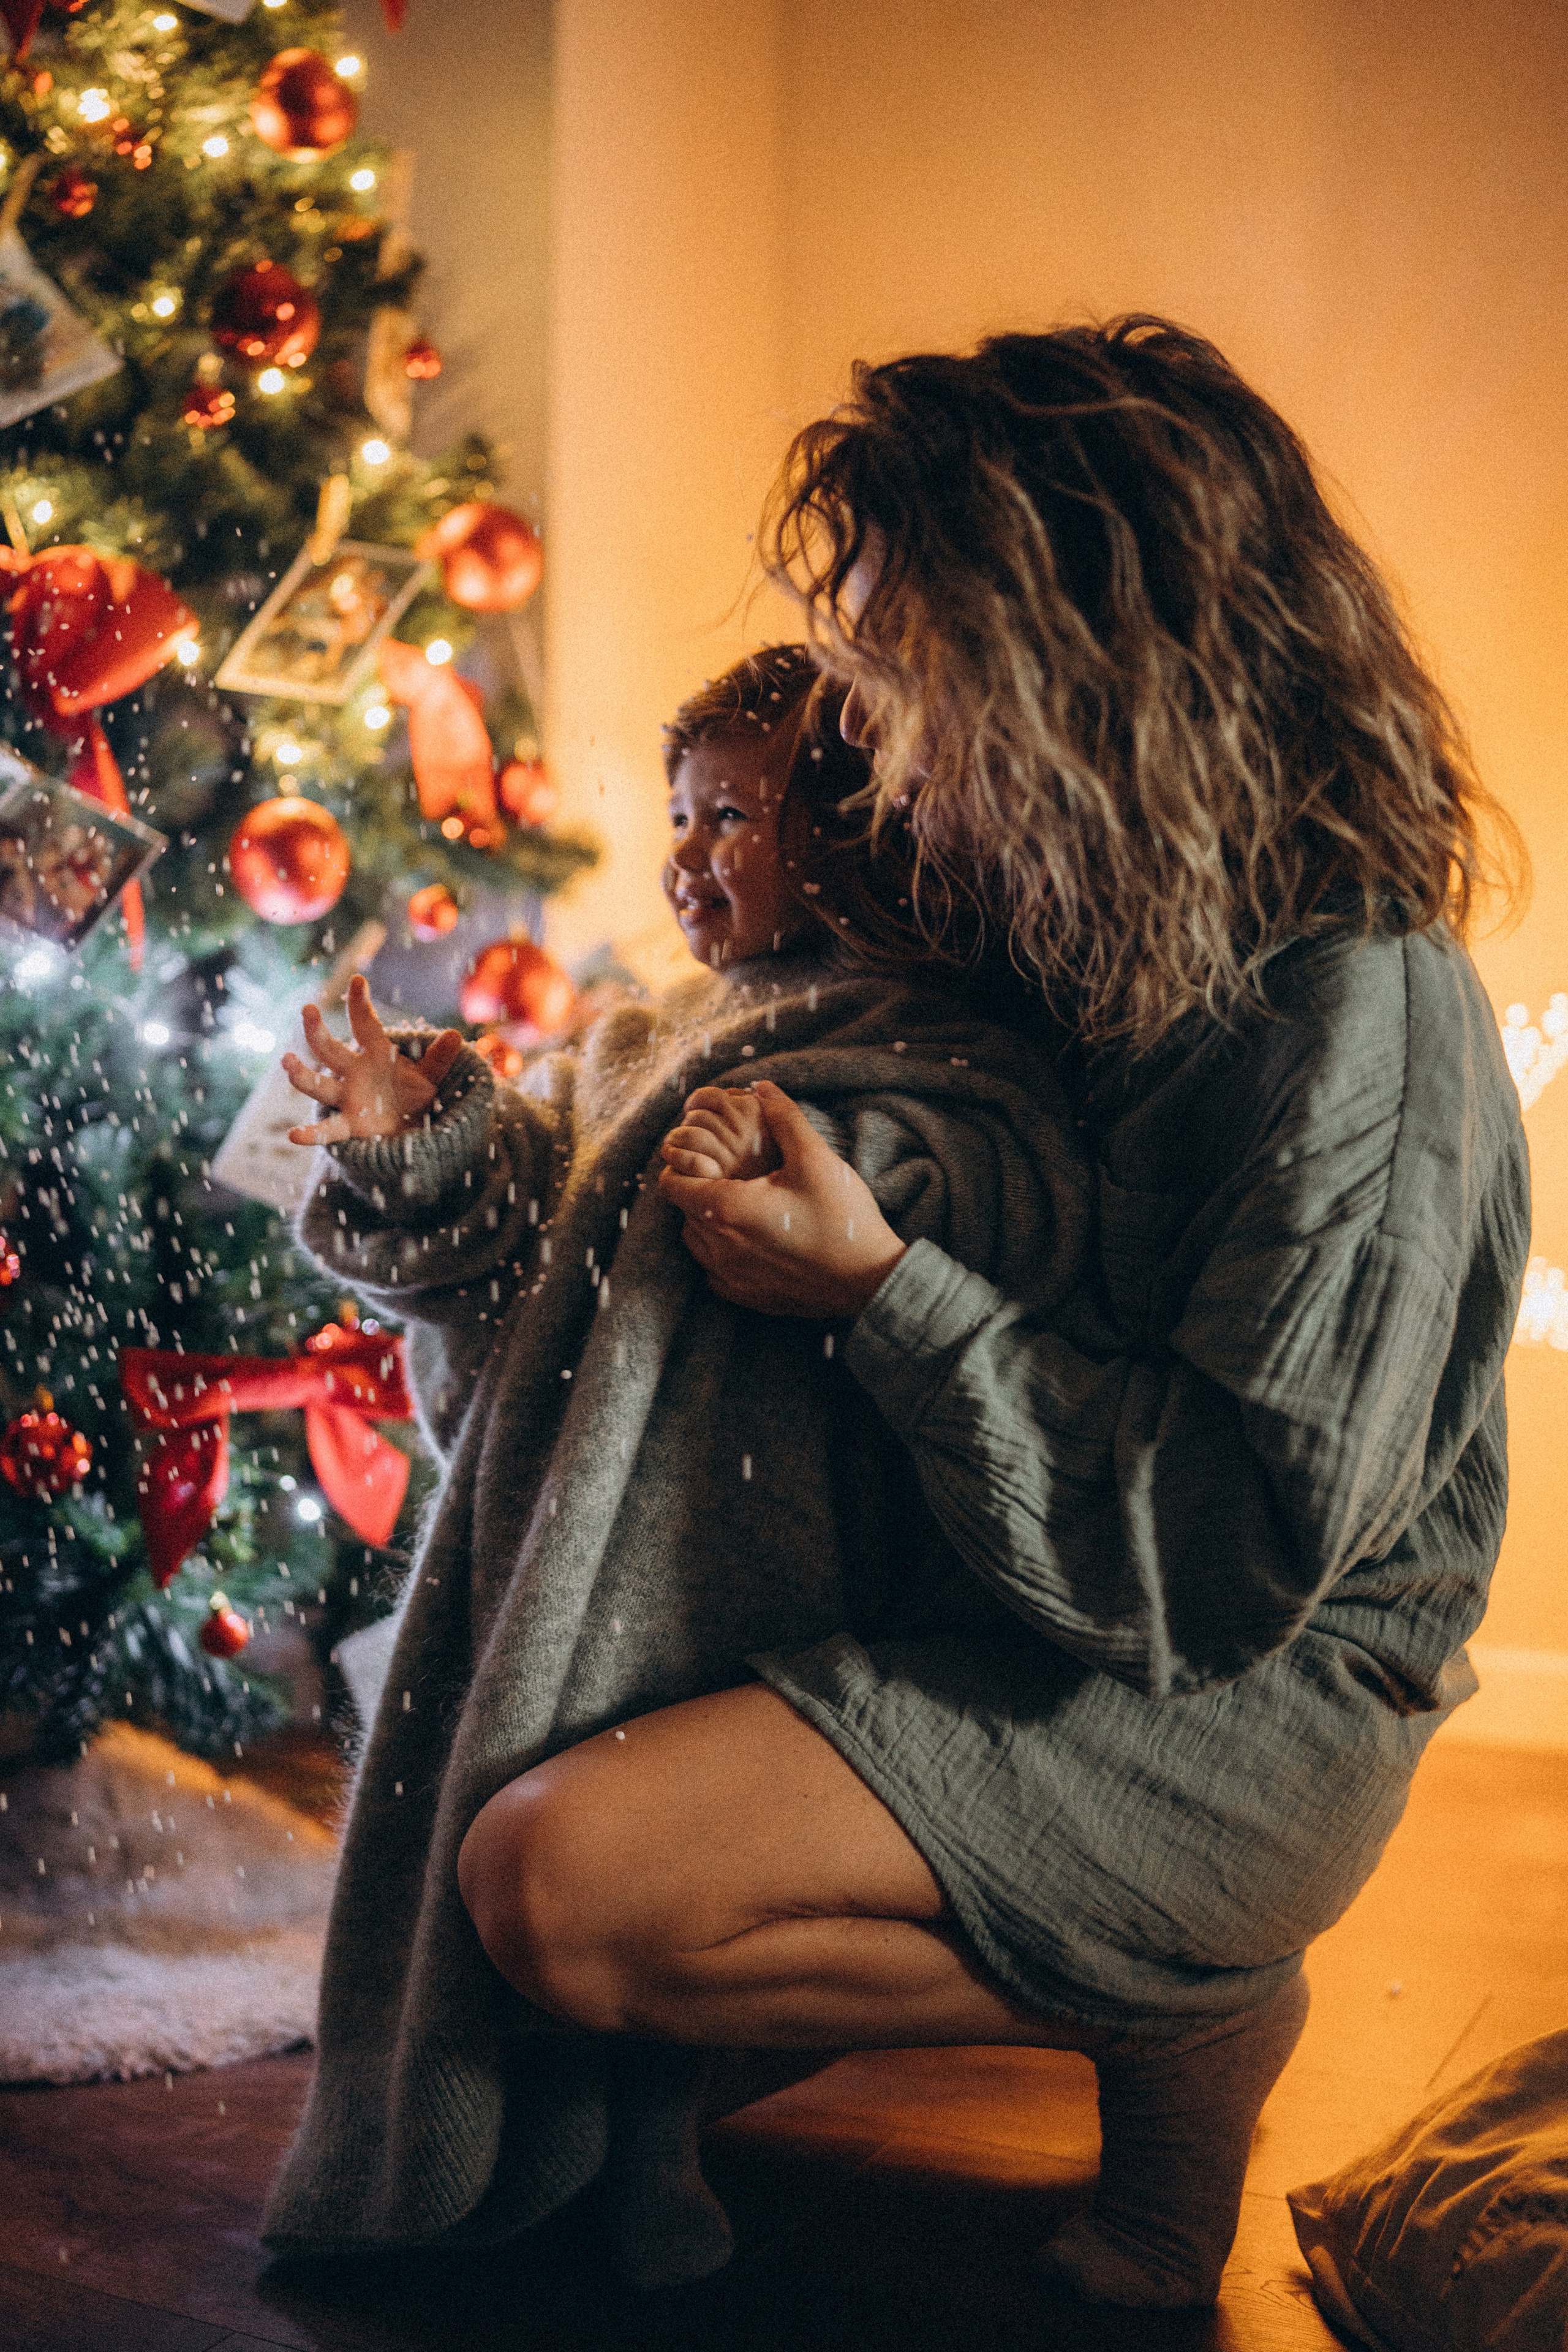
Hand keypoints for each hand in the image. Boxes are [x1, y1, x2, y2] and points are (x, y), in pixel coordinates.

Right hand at [283, 974, 463, 1144]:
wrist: (411, 1131)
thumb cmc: (415, 1097)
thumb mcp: (430, 1077)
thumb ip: (438, 1059)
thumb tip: (455, 1035)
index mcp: (375, 1054)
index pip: (365, 1025)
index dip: (359, 1004)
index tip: (357, 980)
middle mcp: (354, 1073)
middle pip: (329, 1049)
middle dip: (317, 1030)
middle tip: (308, 1010)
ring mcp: (347, 1098)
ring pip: (319, 1085)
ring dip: (302, 1074)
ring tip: (287, 1061)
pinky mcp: (349, 1125)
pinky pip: (327, 1130)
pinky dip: (311, 1134)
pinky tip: (294, 1136)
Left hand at [657, 1079, 906, 1317]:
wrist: (869, 1280)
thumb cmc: (842, 1218)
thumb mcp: (815, 1157)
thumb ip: (784, 1117)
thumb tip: (762, 1087)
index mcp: (726, 1210)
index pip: (672, 1184)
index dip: (682, 1163)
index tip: (707, 1154)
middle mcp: (718, 1248)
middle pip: (684, 1211)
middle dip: (699, 1189)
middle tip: (731, 1174)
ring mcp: (731, 1278)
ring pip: (696, 1243)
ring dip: (707, 1222)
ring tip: (740, 1204)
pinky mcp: (747, 1297)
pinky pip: (714, 1272)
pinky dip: (721, 1253)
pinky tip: (749, 1240)